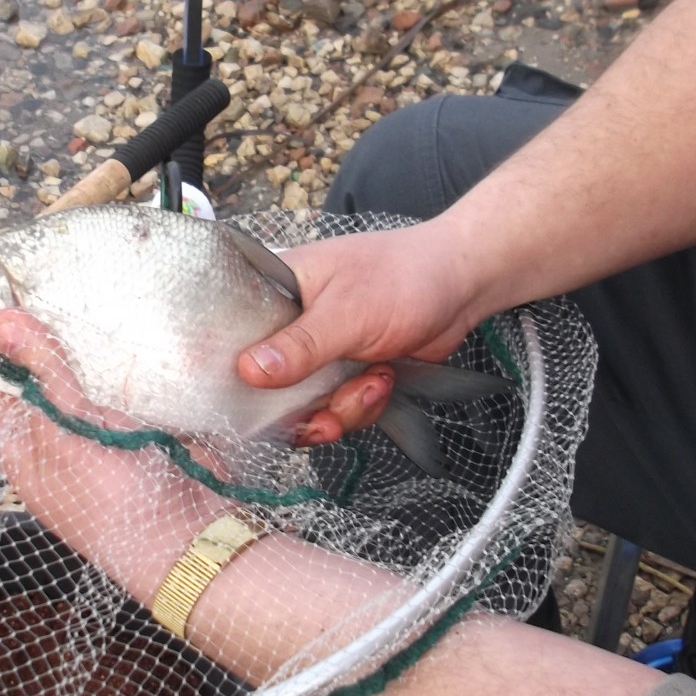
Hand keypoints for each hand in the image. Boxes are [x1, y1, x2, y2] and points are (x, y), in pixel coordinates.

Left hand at [0, 310, 223, 607]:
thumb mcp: (67, 430)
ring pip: (82, 377)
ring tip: (87, 296)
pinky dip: (123, 362)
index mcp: (19, 447)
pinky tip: (127, 331)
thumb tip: (0, 322)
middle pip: (37, 375)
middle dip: (43, 336)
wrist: (190, 539)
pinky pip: (121, 385)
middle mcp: (52, 439)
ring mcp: (96, 433)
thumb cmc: (114, 500)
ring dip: (86, 346)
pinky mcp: (136, 427)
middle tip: (49, 284)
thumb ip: (40, 373)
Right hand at [237, 220, 488, 443]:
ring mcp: (319, 351)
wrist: (462, 286)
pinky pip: (337, 407)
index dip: (234, 372)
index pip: (233, 333)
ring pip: (305, 404)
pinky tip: (384, 381)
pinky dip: (362, 406)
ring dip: (342, 408)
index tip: (246, 404)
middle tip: (325, 417)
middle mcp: (291, 323)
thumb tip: (249, 370)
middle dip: (301, 408)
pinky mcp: (346, 372)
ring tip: (374, 383)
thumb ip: (300, 346)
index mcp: (278, 290)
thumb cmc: (404, 277)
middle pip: (267, 383)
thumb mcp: (347, 313)